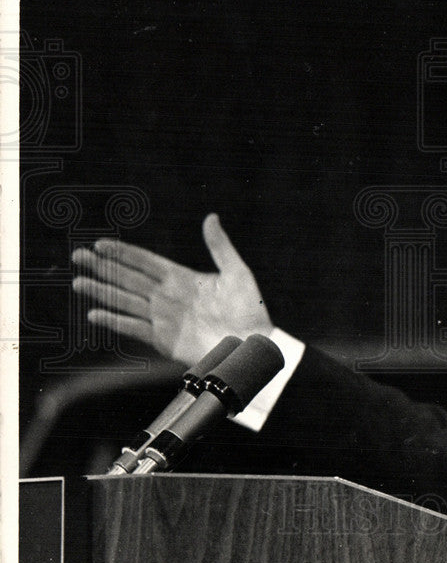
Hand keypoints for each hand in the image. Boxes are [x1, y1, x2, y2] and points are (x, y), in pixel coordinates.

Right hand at [71, 214, 273, 365]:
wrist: (253, 345)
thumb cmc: (249, 309)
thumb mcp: (236, 273)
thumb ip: (219, 246)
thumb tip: (210, 217)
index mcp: (182, 278)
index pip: (146, 262)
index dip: (123, 253)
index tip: (100, 244)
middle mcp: (168, 297)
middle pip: (128, 278)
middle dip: (103, 267)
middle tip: (77, 255)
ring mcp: (163, 318)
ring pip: (125, 301)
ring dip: (102, 292)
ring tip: (78, 282)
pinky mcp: (164, 339)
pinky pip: (134, 328)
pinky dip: (115, 321)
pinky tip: (95, 314)